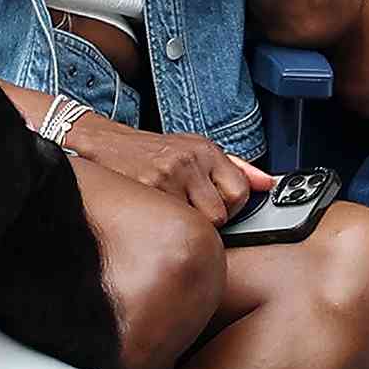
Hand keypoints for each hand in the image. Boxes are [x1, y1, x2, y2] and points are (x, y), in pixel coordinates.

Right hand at [64, 115, 273, 224]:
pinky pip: (170, 223)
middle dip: (207, 221)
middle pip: (221, 214)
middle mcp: (189, 160)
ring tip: (169, 213)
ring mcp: (166, 175)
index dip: (230, 208)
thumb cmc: (150, 151)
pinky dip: (164, 225)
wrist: (100, 143)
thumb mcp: (194, 149)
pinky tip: (152, 214)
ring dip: (184, 225)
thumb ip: (235, 167)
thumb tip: (268, 184)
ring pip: (196, 224)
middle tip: (187, 212)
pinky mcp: (145, 189)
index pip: (240, 192)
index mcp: (205, 150)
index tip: (214, 207)